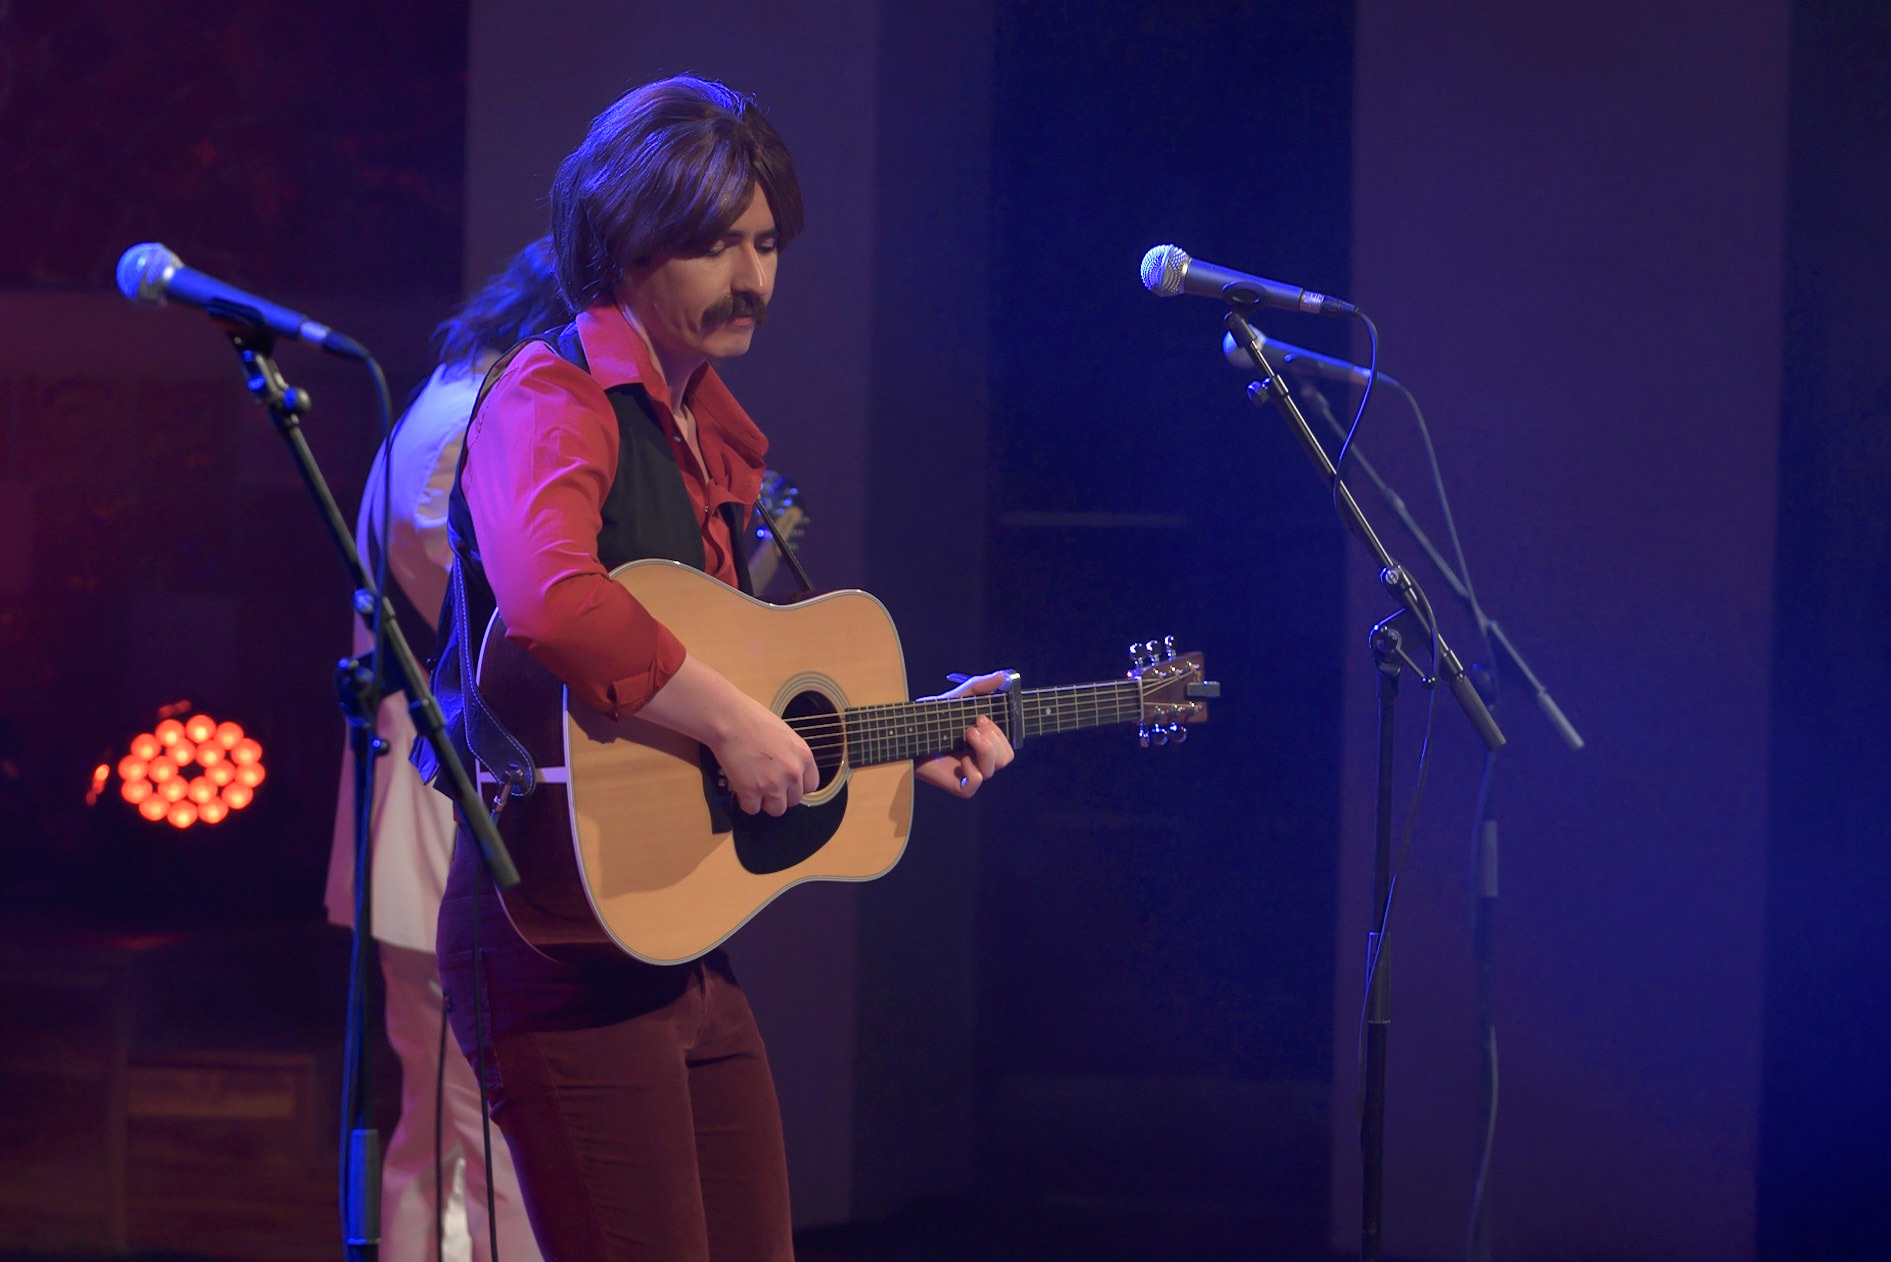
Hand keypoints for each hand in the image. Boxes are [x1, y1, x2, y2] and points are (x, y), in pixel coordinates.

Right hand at [712, 699, 820, 816]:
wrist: (729, 720)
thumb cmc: (753, 720)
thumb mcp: (784, 735)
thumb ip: (791, 756)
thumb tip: (788, 773)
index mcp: (804, 756)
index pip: (811, 786)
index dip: (796, 786)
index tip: (786, 784)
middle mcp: (792, 772)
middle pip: (793, 800)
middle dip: (780, 794)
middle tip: (765, 783)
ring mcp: (773, 784)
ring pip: (776, 809)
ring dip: (765, 802)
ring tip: (754, 787)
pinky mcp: (751, 791)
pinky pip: (752, 809)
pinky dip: (745, 802)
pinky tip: (740, 787)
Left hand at [914, 670, 1015, 798]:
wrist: (908, 732)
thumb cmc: (932, 718)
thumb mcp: (958, 698)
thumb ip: (980, 687)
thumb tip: (1003, 676)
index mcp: (985, 744)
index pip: (1008, 746)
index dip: (1001, 733)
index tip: (982, 717)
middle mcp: (980, 761)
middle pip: (1006, 758)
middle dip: (992, 739)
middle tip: (972, 727)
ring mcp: (971, 774)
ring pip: (993, 769)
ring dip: (983, 749)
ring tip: (965, 736)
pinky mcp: (959, 786)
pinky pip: (976, 782)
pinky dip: (971, 769)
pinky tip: (959, 760)